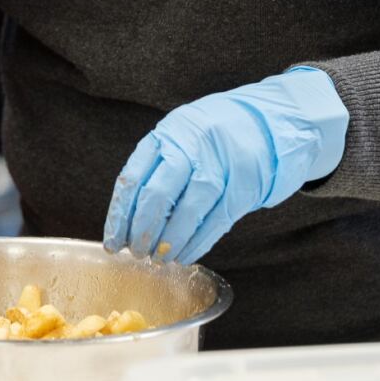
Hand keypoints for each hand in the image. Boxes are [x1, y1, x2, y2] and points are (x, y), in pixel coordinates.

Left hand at [103, 67, 348, 264]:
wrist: (267, 121)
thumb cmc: (212, 133)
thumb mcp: (179, 135)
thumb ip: (156, 166)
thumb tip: (128, 218)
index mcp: (168, 134)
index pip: (133, 178)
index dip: (120, 215)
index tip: (112, 241)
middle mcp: (192, 148)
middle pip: (157, 196)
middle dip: (142, 232)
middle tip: (136, 253)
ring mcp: (220, 167)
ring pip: (187, 213)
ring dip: (169, 243)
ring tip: (158, 259)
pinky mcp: (244, 187)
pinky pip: (215, 222)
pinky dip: (197, 243)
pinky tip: (184, 256)